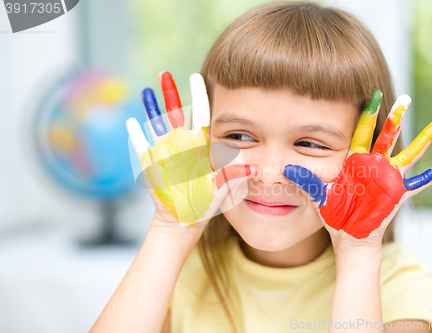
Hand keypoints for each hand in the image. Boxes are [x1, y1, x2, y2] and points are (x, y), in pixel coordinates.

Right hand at [127, 72, 254, 228]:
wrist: (185, 218)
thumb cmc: (205, 202)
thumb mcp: (221, 188)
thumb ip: (234, 176)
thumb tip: (254, 169)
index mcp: (199, 145)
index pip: (200, 114)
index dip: (198, 96)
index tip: (196, 76)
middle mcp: (181, 144)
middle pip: (175, 112)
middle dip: (170, 93)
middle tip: (164, 73)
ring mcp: (165, 152)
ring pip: (156, 124)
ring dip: (150, 108)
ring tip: (146, 90)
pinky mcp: (151, 164)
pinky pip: (142, 146)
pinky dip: (136, 134)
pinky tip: (132, 122)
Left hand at [283, 91, 431, 245]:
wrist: (347, 235)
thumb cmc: (334, 214)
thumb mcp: (318, 194)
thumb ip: (304, 179)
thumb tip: (282, 168)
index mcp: (355, 161)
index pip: (362, 132)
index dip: (368, 114)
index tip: (372, 94)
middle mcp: (374, 165)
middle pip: (386, 137)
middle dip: (395, 118)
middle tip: (404, 98)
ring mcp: (388, 178)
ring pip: (406, 154)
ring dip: (421, 140)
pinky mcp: (397, 194)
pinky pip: (418, 184)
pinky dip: (431, 175)